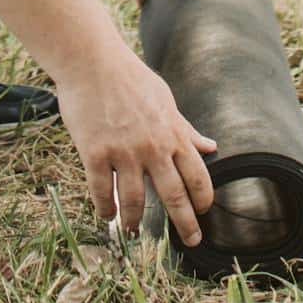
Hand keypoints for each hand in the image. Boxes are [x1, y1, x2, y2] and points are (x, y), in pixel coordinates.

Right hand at [55, 44, 216, 245]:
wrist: (90, 60)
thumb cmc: (129, 77)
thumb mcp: (164, 100)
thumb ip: (185, 129)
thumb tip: (211, 146)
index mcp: (171, 133)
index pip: (197, 176)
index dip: (203, 200)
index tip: (203, 212)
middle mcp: (152, 147)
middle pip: (174, 196)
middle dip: (185, 224)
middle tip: (190, 242)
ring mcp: (123, 152)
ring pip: (135, 202)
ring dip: (135, 221)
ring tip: (133, 229)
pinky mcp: (94, 154)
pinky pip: (101, 192)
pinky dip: (105, 209)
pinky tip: (106, 214)